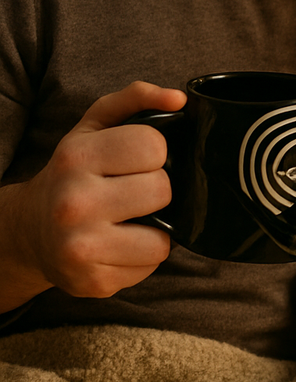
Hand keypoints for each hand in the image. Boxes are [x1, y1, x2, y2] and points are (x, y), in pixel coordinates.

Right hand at [0, 81, 185, 311]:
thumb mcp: (94, 126)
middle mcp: (74, 203)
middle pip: (162, 190)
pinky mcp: (94, 282)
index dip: (153, 153)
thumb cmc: (73, 174)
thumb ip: (135, 99)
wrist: (31, 230)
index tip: (135, 160)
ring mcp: (82, 247)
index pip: (153, 146)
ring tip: (129, 220)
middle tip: (132, 191)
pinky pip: (150, 265)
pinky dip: (143, 255)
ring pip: (163, 237)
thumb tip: (178, 98)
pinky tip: (120, 244)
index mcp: (76, 158)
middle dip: (155, 189)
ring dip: (155, 228)